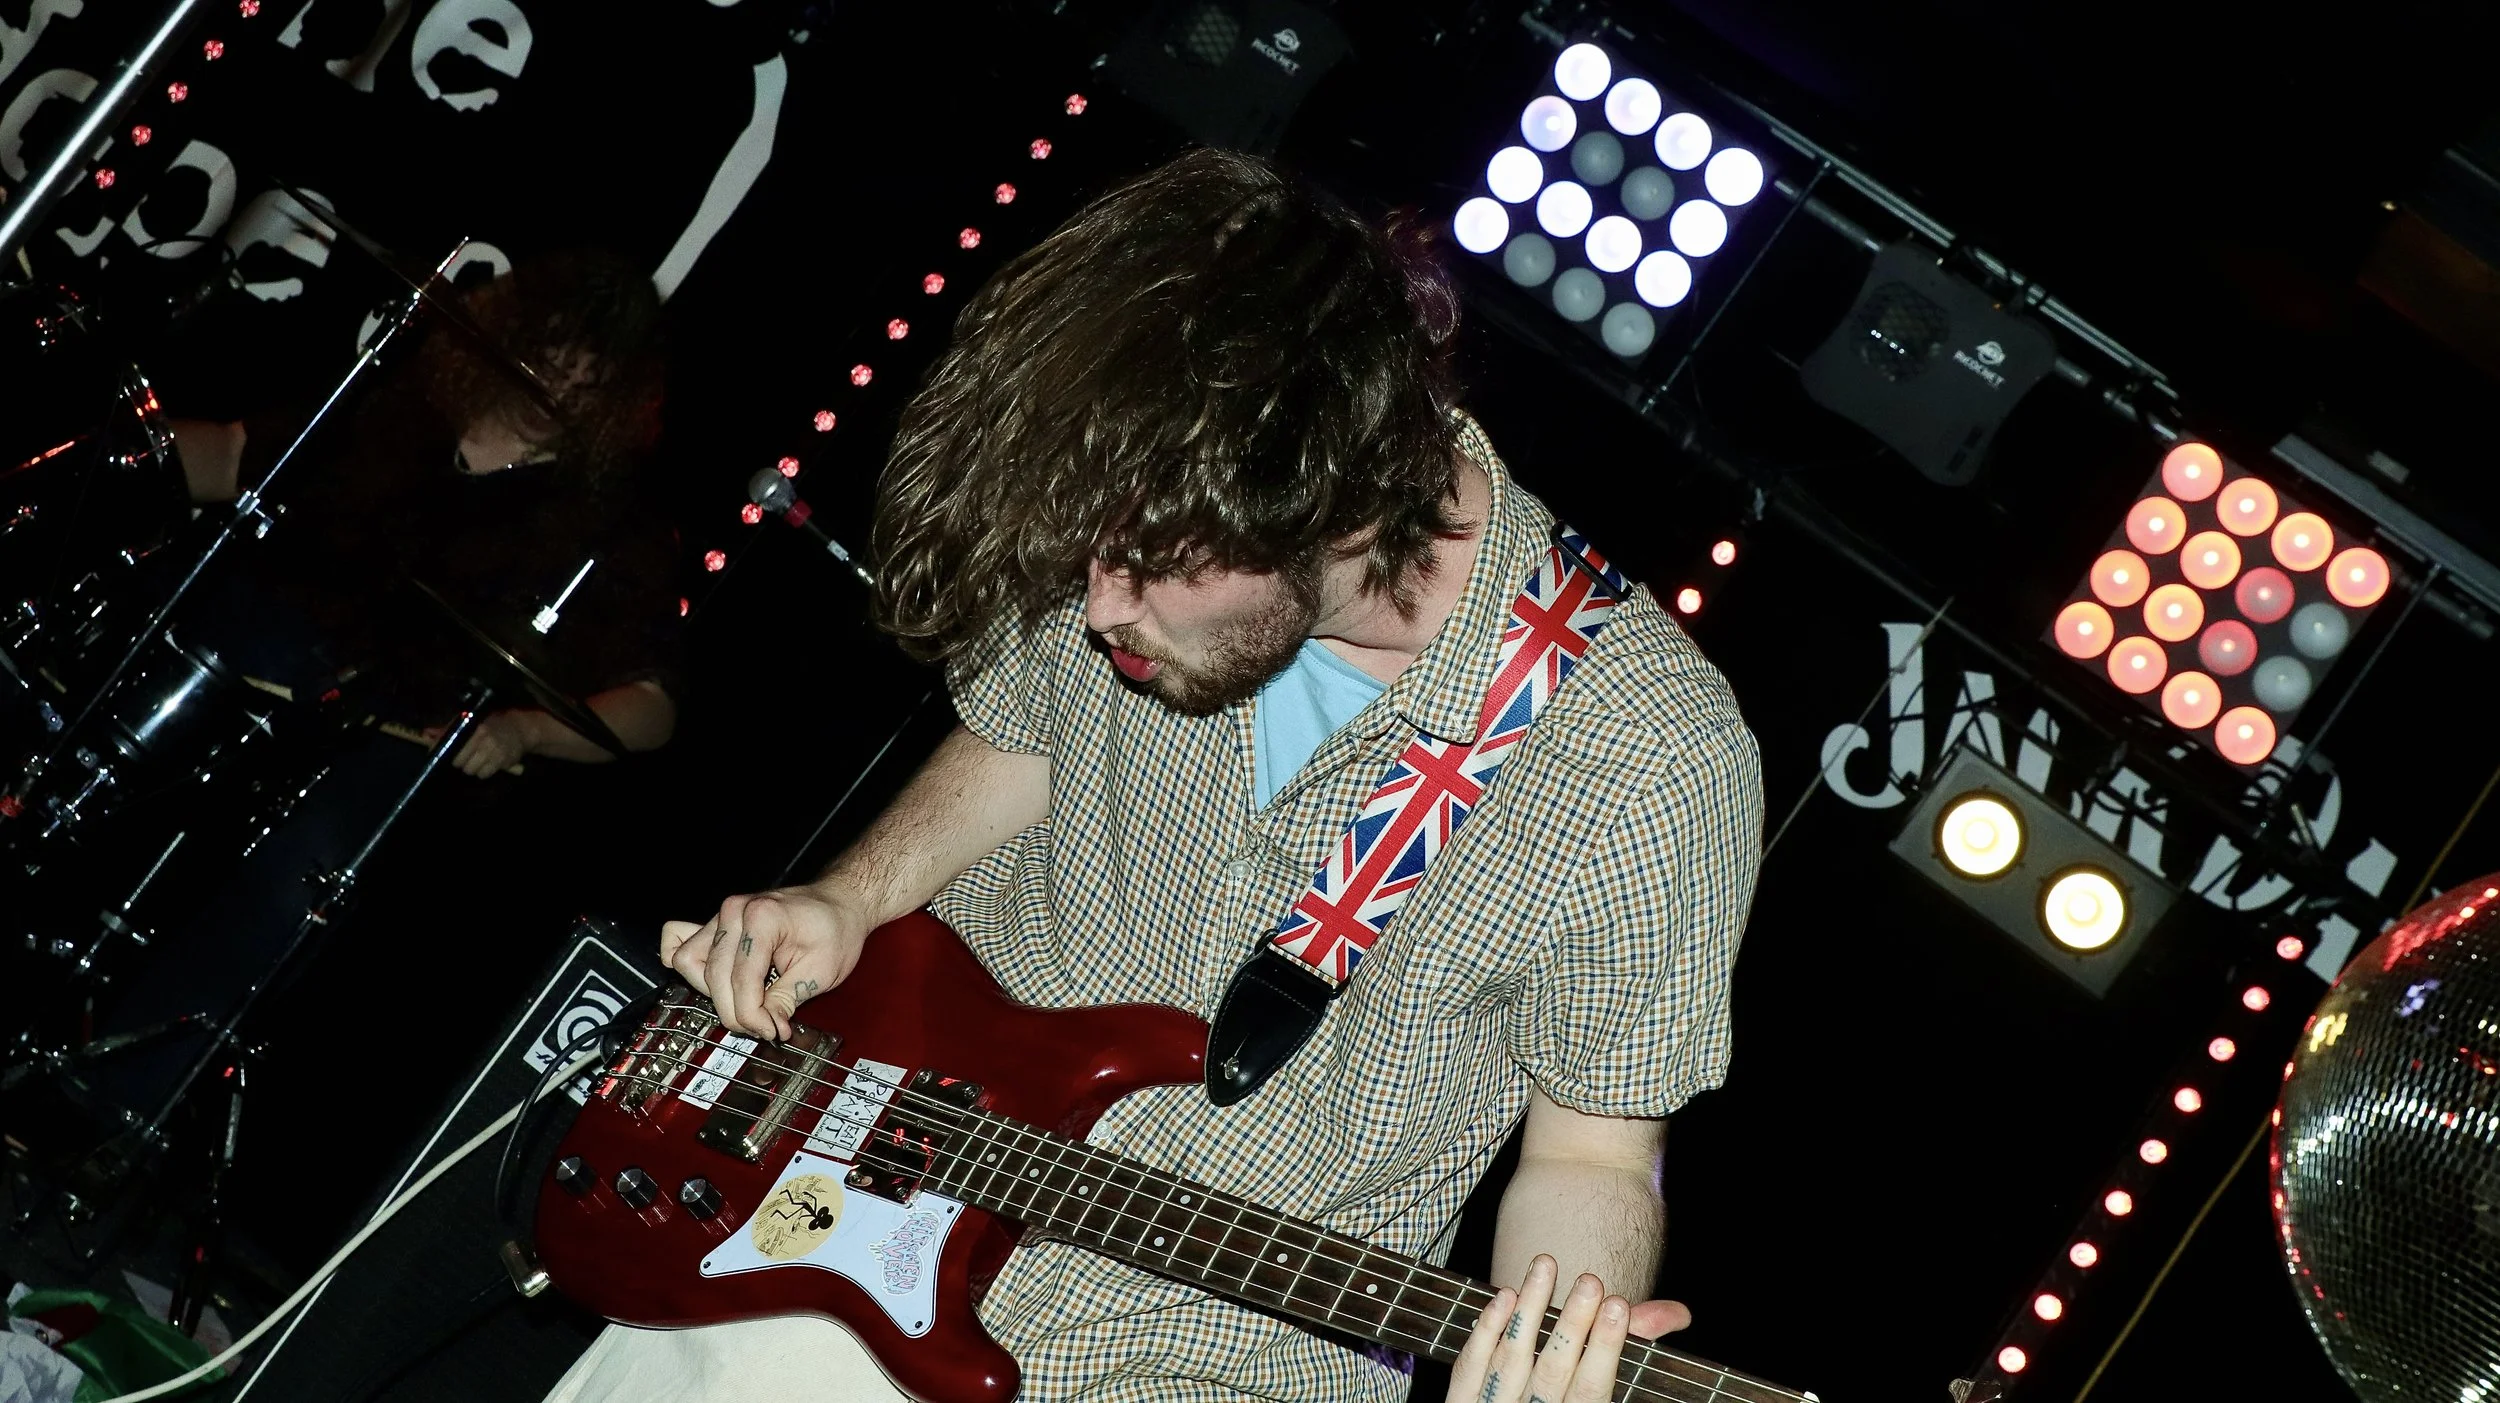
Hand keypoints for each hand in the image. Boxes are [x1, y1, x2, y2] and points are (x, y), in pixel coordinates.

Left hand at [438, 710, 542, 777]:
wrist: (520, 728)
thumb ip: (448, 729)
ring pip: (471, 770)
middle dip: (459, 762)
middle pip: (459, 761)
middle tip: (465, 758)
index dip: (443, 752)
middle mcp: (483, 737)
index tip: (442, 756)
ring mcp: (493, 749)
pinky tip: (487, 764)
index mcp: (472, 725)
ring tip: (477, 761)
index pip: (450, 743)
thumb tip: (426, 733)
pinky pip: (484, 774)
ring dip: (472, 768)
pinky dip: (483, 772)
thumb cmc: (490, 724)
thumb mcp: (470, 721)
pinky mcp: (502, 760)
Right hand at [660, 887, 874, 1040]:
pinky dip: (689, 966)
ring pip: (690, 963)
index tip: (771, 1032)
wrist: (839, 903)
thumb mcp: (821, 971)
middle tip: (765, 1027)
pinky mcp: (716, 925)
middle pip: (714, 976)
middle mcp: (735, 912)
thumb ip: (787, 1000)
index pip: (742, 980)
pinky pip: (681, 943)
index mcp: (762, 918)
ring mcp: (722, 916)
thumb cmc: (834, 928)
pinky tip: (710, 982)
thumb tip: (768, 1029)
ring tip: (746, 1004)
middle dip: (737, 1011)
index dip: (753, 1015)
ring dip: (713, 992)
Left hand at [1447, 1257, 1688, 1402]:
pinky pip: (1470, 1366)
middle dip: (1572, 1326)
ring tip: (1545, 1264)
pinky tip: (1506, 1294)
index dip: (1605, 1348)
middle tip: (1590, 1281)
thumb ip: (1636, 1344)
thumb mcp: (1600, 1379)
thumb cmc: (1570, 1391)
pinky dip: (1486, 1329)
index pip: (1591, 1390)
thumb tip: (1678, 1313)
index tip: (1620, 1305)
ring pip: (1511, 1361)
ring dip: (1529, 1311)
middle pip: (1552, 1373)